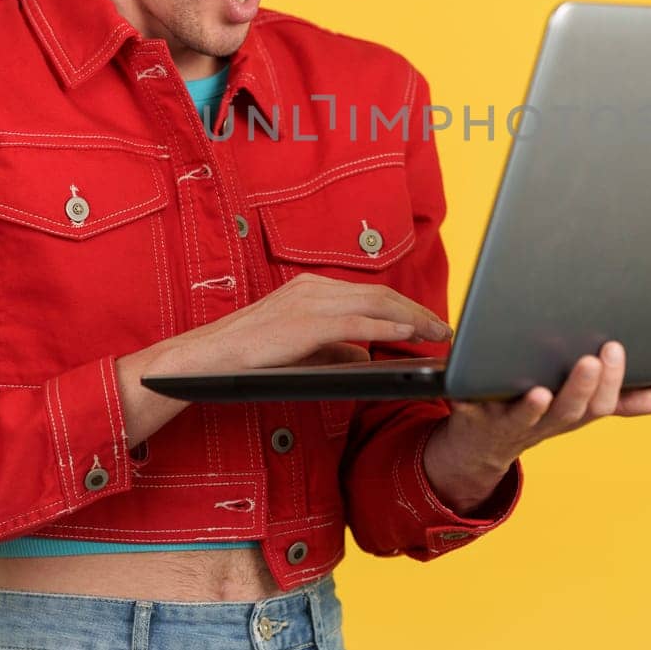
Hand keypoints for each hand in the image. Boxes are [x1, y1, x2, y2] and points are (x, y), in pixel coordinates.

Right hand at [116, 273, 450, 442]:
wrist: (204, 362)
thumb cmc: (248, 359)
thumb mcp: (301, 350)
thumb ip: (335, 350)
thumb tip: (368, 356)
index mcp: (312, 289)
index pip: (370, 294)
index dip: (405, 308)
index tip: (431, 323)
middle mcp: (313, 287)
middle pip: (380, 293)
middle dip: (418, 311)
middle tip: (446, 329)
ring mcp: (308, 301)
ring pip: (375, 303)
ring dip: (413, 317)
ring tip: (439, 333)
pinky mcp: (304, 322)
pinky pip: (357, 321)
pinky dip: (389, 326)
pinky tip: (411, 335)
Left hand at [422, 341, 650, 512]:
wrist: (478, 449)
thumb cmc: (536, 414)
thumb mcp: (580, 409)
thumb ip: (621, 401)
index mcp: (571, 415)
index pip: (600, 405)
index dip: (610, 383)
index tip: (614, 349)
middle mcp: (543, 422)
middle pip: (567, 412)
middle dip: (580, 388)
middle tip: (591, 361)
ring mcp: (506, 421)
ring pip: (523, 417)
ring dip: (532, 407)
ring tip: (541, 390)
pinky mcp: (470, 417)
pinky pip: (468, 410)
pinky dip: (467, 402)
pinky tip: (467, 393)